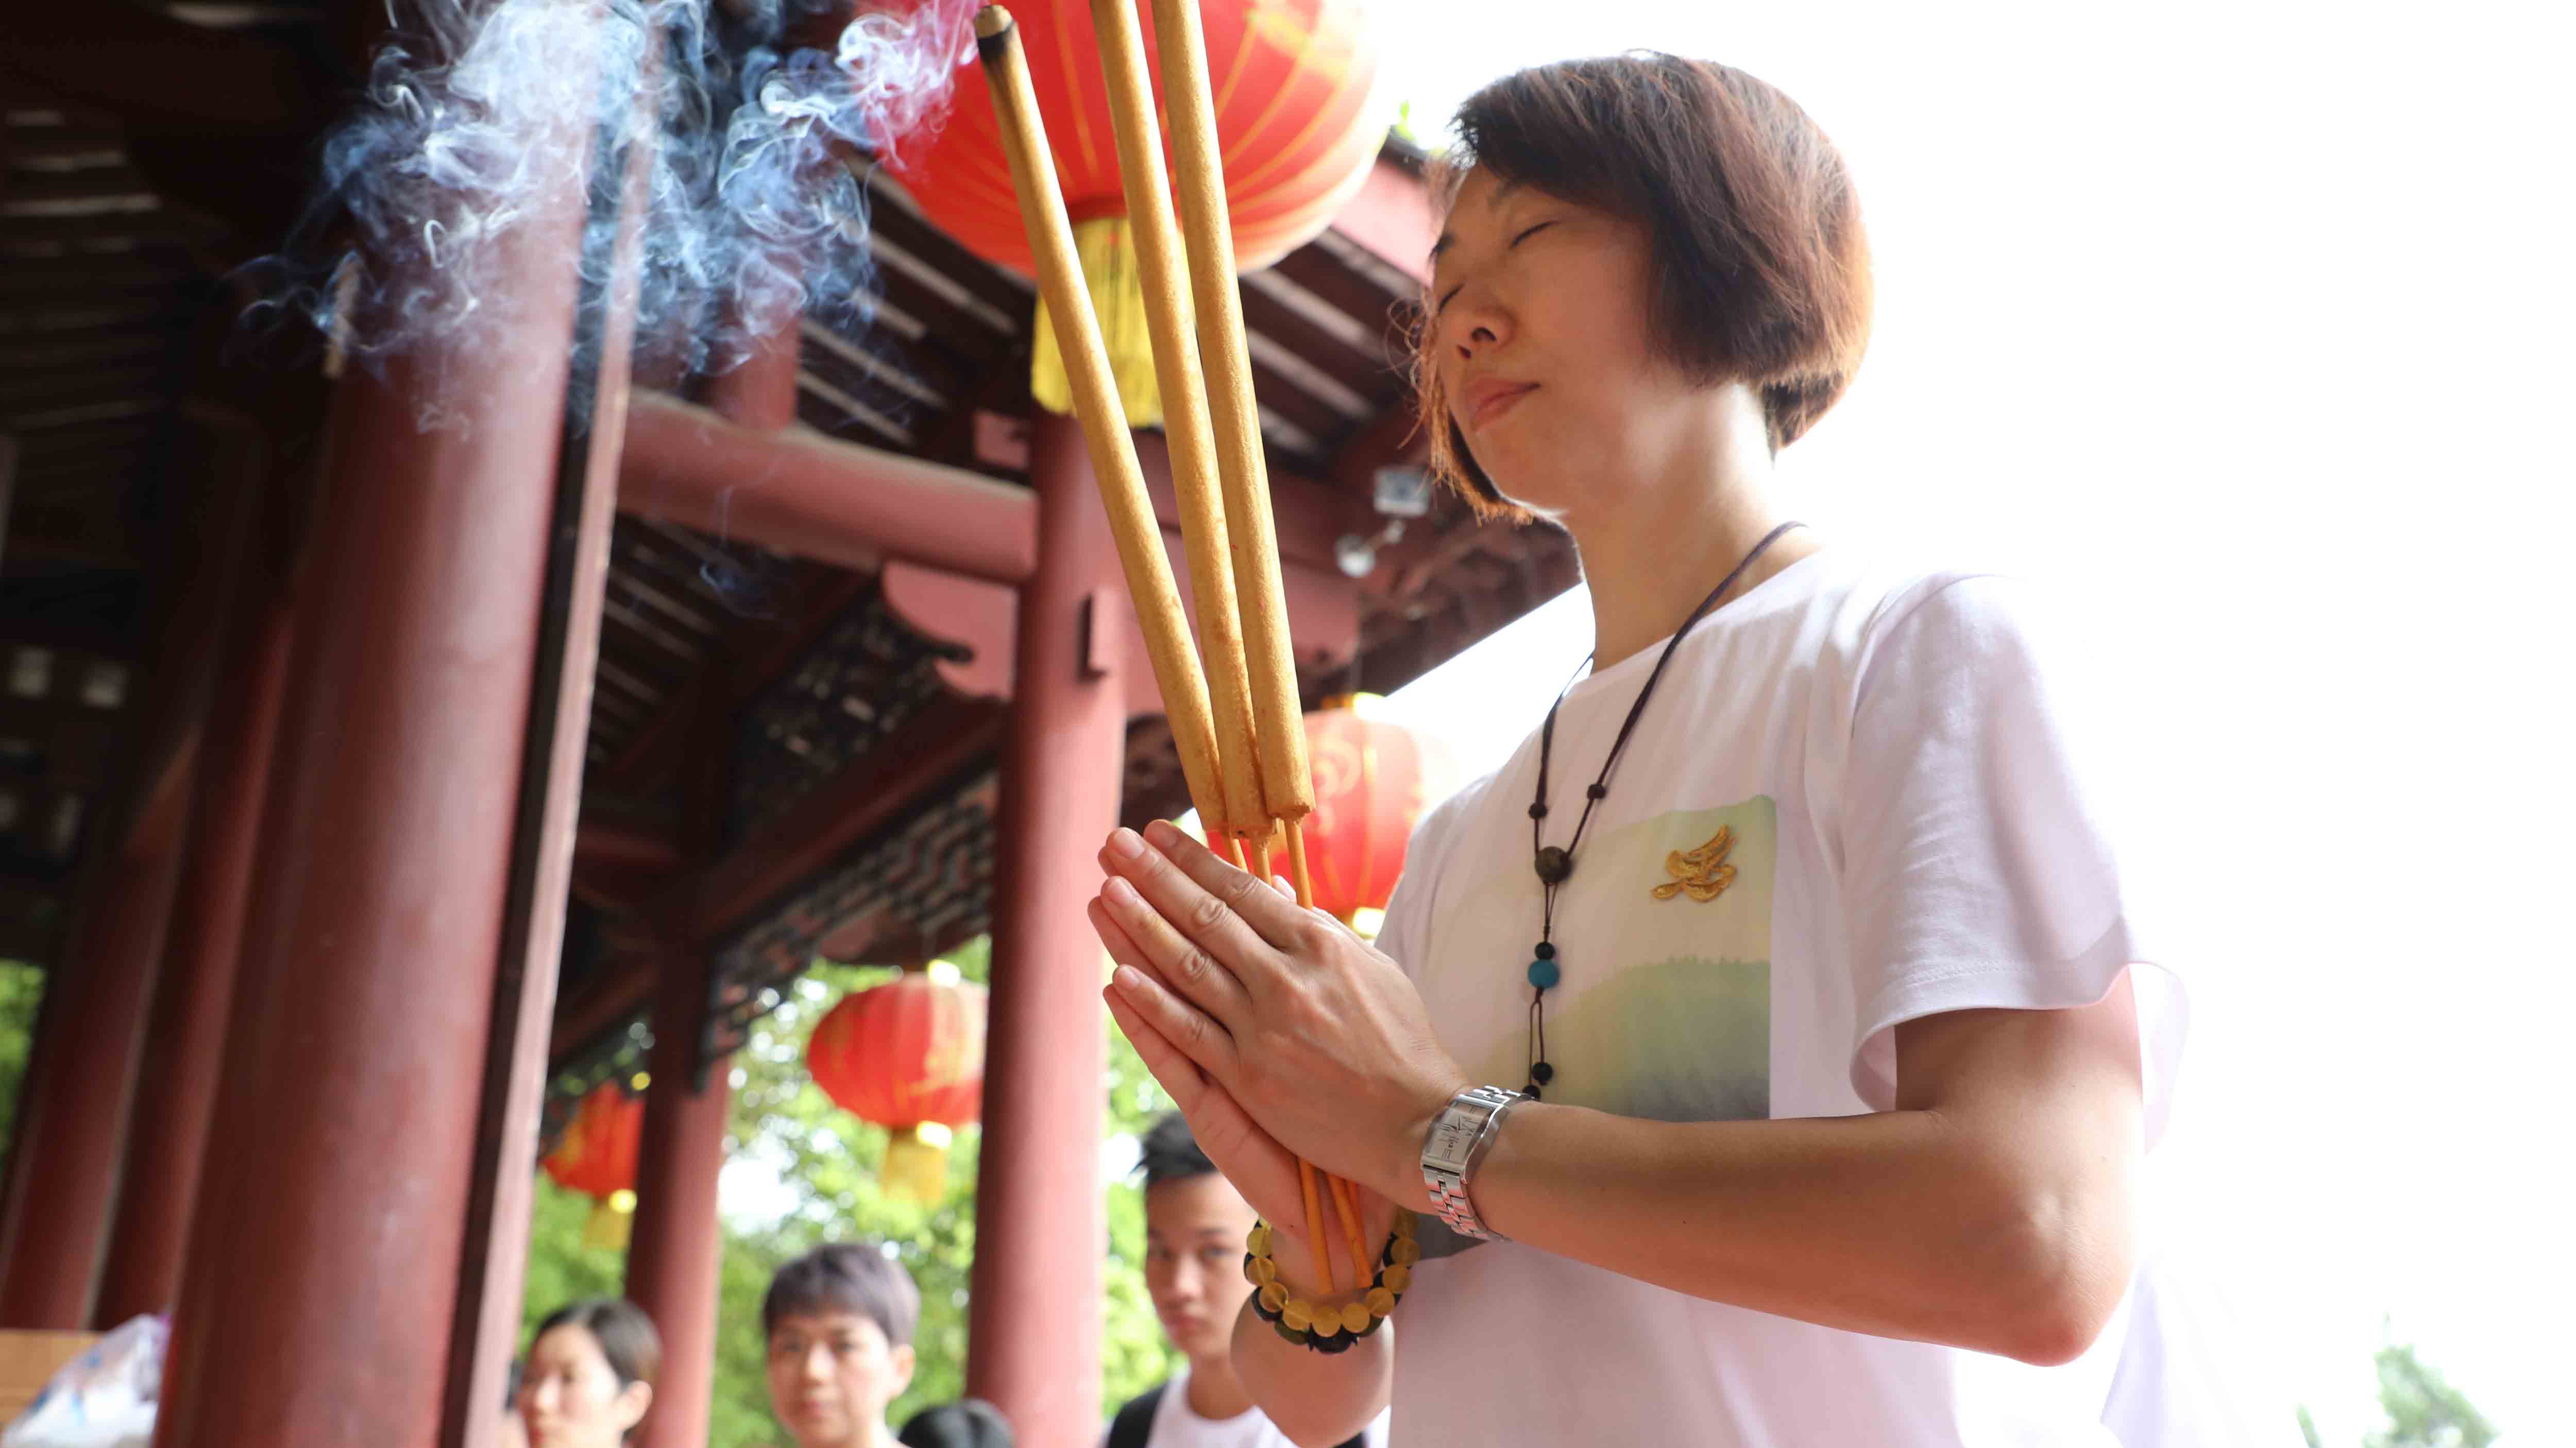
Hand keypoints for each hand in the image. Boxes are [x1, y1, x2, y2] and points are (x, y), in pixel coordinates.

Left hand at [1090, 820, 1466, 1211]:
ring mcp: (1263, 1028)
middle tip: (1114, 842)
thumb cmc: (1402, 1042)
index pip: (1242, 889)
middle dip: (1154, 876)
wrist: (1418, 1122)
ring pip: (1188, 967)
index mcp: (1320, 944)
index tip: (1158, 833)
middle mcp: (1286, 978)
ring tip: (1105, 891)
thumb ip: (1319, 928)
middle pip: (1206, 917)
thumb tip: (1274, 887)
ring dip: (1140, 926)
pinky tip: (1117, 975)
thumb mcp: (1373, 967)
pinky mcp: (1249, 1078)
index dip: (1194, 858)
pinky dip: (1151, 1004)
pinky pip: (1189, 1032)